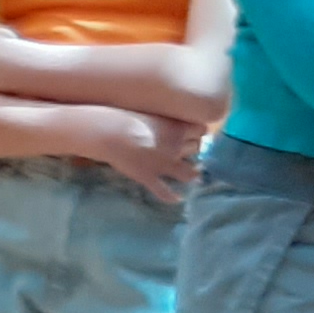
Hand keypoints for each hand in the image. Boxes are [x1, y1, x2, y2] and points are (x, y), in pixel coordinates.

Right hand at [89, 108, 206, 200]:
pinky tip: (178, 199)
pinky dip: (172, 196)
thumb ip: (166, 120)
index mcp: (178, 128)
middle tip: (187, 148)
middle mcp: (177, 147)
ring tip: (193, 173)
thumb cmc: (128, 116)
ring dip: (191, 172)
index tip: (192, 131)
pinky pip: (165, 191)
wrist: (112, 133)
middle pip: (197, 148)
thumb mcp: (153, 113)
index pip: (201, 129)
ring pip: (189, 172)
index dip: (197, 131)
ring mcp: (165, 164)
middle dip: (193, 148)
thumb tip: (169, 124)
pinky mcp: (150, 177)